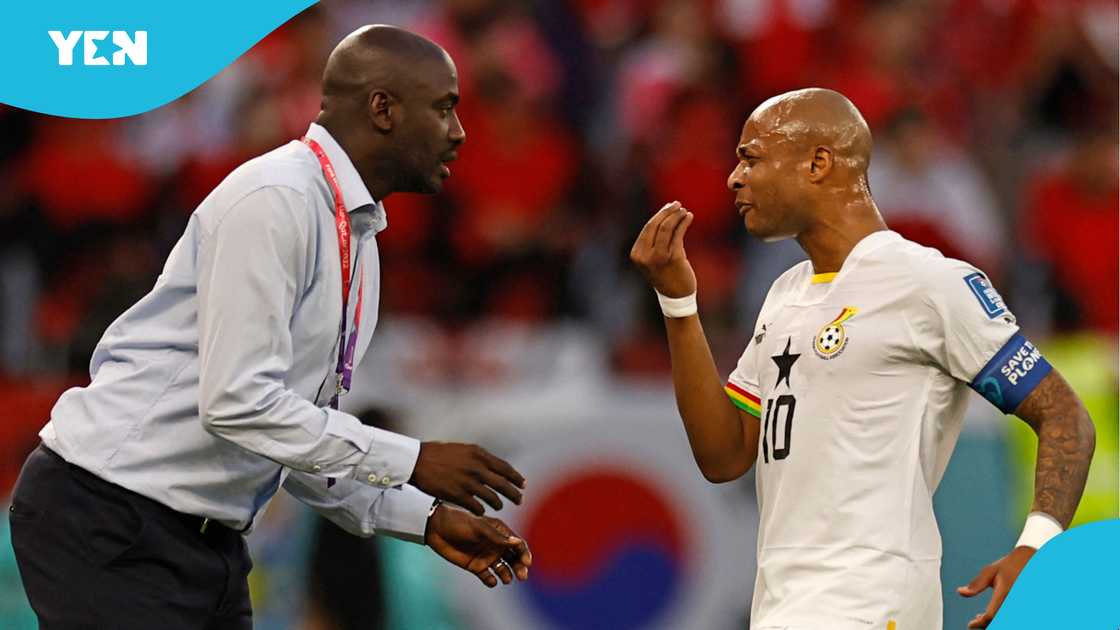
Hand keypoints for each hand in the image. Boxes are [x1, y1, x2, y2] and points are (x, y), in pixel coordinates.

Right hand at [409, 442, 524, 514]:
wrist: (419, 461)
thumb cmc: (440, 454)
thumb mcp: (464, 450)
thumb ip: (480, 458)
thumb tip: (494, 467)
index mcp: (480, 455)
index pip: (505, 468)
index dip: (516, 478)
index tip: (523, 485)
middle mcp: (477, 469)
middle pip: (503, 485)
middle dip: (514, 494)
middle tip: (519, 500)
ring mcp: (469, 483)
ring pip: (492, 498)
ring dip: (498, 504)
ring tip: (499, 506)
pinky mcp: (459, 495)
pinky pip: (477, 507)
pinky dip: (481, 510)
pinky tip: (482, 511)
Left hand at [425, 504, 531, 587]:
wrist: (436, 529)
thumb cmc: (459, 523)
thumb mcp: (479, 528)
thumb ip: (497, 537)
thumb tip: (518, 542)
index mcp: (500, 532)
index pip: (518, 545)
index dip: (524, 554)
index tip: (526, 562)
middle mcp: (496, 545)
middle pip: (514, 559)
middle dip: (520, 567)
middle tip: (522, 576)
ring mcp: (486, 556)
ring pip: (503, 569)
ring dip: (507, 575)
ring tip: (506, 579)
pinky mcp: (476, 567)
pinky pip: (488, 577)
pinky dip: (491, 581)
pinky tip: (491, 581)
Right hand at [629, 201, 696, 297]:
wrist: (675, 296)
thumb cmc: (665, 274)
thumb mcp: (652, 258)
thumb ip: (654, 240)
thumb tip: (665, 213)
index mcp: (637, 254)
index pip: (647, 228)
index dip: (659, 215)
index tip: (669, 206)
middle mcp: (645, 256)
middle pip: (655, 225)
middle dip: (667, 212)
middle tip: (677, 204)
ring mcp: (659, 257)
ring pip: (667, 228)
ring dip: (677, 216)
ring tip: (684, 211)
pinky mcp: (674, 258)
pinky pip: (678, 234)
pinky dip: (684, 223)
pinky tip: (689, 217)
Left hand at [958, 546, 1035, 627]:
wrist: (1031, 560)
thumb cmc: (1008, 566)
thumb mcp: (990, 572)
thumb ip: (976, 585)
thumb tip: (960, 592)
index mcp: (1005, 592)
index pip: (991, 615)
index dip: (979, 623)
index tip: (970, 625)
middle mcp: (1015, 600)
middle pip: (999, 621)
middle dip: (985, 624)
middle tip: (976, 619)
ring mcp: (1022, 604)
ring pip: (1006, 620)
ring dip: (994, 622)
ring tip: (982, 617)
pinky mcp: (1027, 606)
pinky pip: (1013, 616)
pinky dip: (1002, 618)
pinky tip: (994, 615)